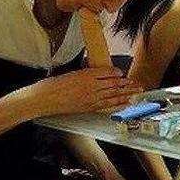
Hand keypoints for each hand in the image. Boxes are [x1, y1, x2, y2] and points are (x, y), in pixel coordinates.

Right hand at [23, 67, 142, 115]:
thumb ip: (83, 73)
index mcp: (86, 74)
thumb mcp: (69, 73)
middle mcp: (91, 85)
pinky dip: (118, 103)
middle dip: (126, 84)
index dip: (116, 73)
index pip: (107, 72)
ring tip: (137, 92)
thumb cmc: (51, 85)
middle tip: (137, 84)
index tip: (122, 74)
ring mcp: (90, 97)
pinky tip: (126, 102)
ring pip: (113, 94)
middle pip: (113, 84)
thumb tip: (94, 73)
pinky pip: (107, 105)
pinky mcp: (88, 107)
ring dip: (127, 93)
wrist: (42, 99)